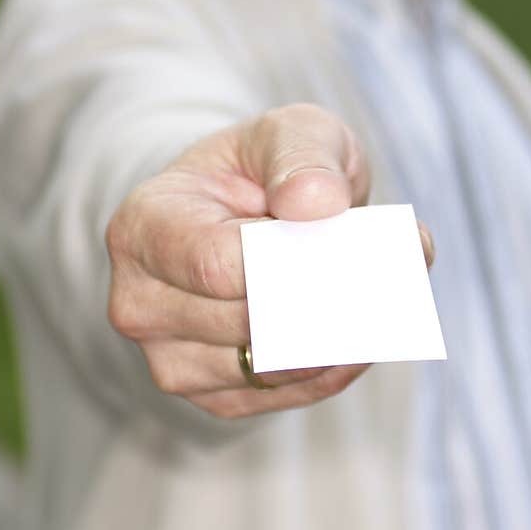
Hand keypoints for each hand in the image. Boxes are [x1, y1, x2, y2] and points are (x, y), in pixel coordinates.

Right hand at [106, 103, 434, 418]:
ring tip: (383, 294)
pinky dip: (336, 365)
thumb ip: (304, 155)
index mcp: (143, 227)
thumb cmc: (262, 169)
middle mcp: (140, 302)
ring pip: (272, 367)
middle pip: (249, 322)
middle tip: (390, 270)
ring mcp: (170, 359)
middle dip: (327, 296)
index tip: (346, 236)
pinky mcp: (215, 396)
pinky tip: (362, 329)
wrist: (245, 213)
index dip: (292, 258)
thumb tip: (316, 204)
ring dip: (340, 336)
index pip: (218, 265)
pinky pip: (287, 394)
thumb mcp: (287, 133)